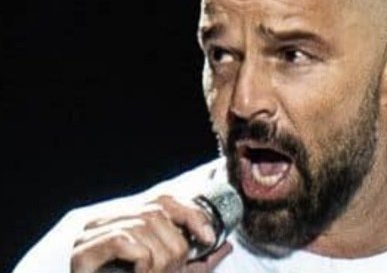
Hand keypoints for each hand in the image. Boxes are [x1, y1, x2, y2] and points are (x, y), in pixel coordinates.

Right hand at [71, 195, 232, 272]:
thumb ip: (199, 262)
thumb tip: (225, 244)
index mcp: (128, 220)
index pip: (164, 199)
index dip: (190, 214)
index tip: (208, 238)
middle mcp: (107, 220)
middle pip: (156, 212)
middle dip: (176, 245)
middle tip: (175, 269)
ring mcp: (90, 235)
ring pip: (142, 225)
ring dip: (160, 257)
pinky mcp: (81, 253)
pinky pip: (121, 239)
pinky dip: (141, 259)